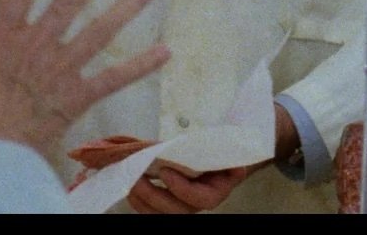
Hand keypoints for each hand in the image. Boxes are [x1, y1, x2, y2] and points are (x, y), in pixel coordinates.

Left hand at [126, 163, 258, 213]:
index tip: (165, 171)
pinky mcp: (168, 205)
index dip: (182, 188)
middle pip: (176, 211)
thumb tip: (237, 165)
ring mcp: (182, 207)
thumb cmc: (218, 152)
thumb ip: (227, 156)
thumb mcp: (226, 151)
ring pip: (161, 215)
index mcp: (216, 192)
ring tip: (130, 182)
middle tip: (137, 176)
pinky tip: (130, 188)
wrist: (215, 158)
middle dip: (154, 196)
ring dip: (142, 201)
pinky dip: (139, 202)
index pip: (201, 199)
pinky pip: (152, 211)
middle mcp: (198, 205)